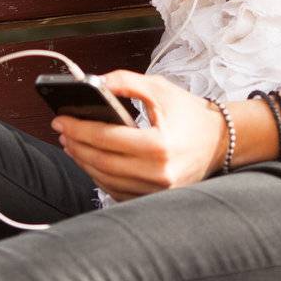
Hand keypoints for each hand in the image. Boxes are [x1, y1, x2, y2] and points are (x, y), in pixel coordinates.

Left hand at [52, 70, 225, 201]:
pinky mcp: (155, 199)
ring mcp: (157, 191)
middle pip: (102, 162)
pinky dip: (100, 176)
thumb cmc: (190, 115)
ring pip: (106, 180)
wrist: (219, 142)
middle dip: (76, 144)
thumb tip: (95, 82)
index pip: (107, 138)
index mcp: (160, 146)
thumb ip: (127, 81)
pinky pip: (117, 191)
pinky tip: (91, 160)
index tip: (60, 119)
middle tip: (61, 131)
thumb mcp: (160, 89)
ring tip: (72, 143)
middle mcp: (159, 173)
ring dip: (83, 161)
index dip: (79, 128)